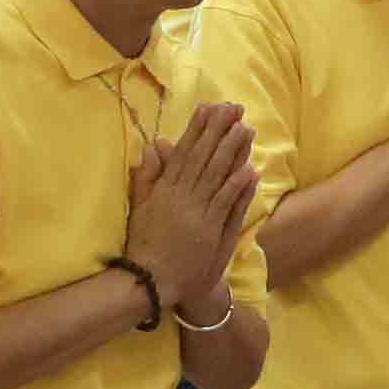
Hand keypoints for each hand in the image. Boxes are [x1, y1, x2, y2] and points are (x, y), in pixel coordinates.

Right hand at [122, 99, 256, 308]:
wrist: (152, 281)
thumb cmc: (145, 246)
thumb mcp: (139, 207)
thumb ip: (147, 176)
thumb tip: (153, 145)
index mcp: (164, 189)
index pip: (184, 153)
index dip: (197, 129)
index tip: (209, 108)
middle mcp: (181, 197)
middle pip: (203, 158)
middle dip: (219, 131)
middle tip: (233, 108)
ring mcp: (196, 214)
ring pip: (216, 176)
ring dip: (232, 152)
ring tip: (246, 129)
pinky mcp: (209, 231)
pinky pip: (225, 204)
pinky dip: (237, 187)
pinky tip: (249, 169)